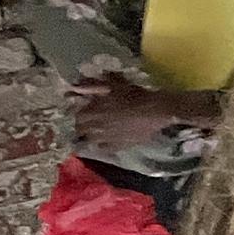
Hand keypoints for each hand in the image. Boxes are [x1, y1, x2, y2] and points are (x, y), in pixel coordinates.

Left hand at [69, 79, 216, 153]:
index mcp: (94, 111)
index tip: (85, 110)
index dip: (80, 113)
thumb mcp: (115, 86)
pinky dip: (104, 145)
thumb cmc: (136, 96)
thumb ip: (95, 86)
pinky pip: (106, 148)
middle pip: (81, 130)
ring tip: (96, 132)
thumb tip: (77, 86)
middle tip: (89, 122)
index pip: (78, 115)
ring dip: (92, 136)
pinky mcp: (120, 145)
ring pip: (92, 140)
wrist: (156, 111)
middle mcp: (97, 127)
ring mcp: (107, 138)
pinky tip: (108, 141)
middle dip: (83, 126)